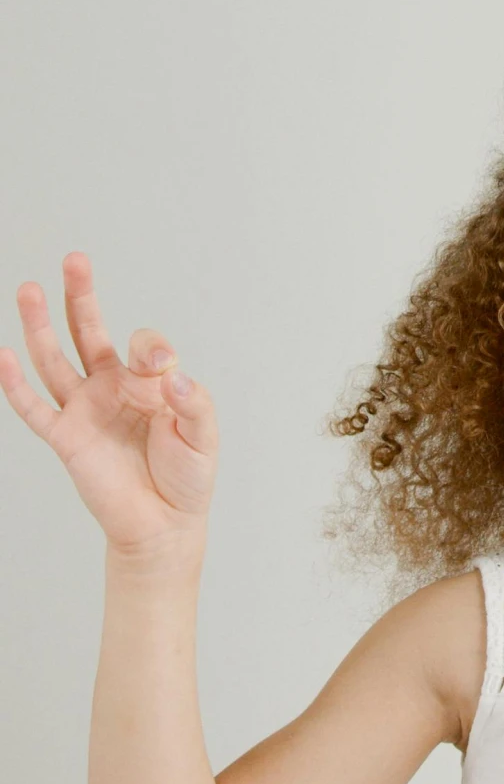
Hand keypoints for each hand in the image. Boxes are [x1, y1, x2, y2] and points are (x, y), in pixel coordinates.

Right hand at [0, 251, 217, 557]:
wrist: (164, 524)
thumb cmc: (186, 477)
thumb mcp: (203, 435)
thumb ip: (193, 403)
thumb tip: (175, 376)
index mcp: (148, 381)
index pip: (144, 345)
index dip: (152, 350)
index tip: (163, 368)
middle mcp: (112, 387)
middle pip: (89, 331)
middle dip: (81, 296)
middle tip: (75, 259)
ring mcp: (85, 410)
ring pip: (55, 360)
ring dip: (41, 326)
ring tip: (29, 289)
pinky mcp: (66, 438)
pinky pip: (35, 408)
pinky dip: (15, 385)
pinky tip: (3, 356)